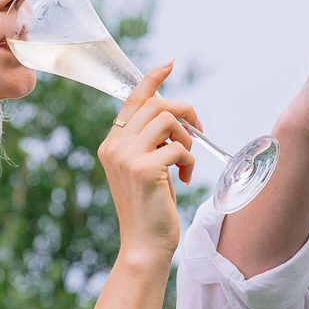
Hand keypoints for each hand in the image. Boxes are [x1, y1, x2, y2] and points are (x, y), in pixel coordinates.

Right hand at [98, 61, 199, 261]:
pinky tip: (183, 181)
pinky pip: (179, 148)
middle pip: (158, 106)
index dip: (153, 80)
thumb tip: (173, 114)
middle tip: (198, 135)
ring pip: (169, 120)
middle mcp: (114, 145)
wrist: (144, 245)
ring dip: (187, 140)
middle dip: (186, 114)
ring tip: (185, 165)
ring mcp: (127, 156)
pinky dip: (189, 162)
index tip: (170, 63)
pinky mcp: (144, 168)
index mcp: (111, 143)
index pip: (133, 99)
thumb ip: (150, 142)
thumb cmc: (150, 209)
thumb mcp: (145, 168)